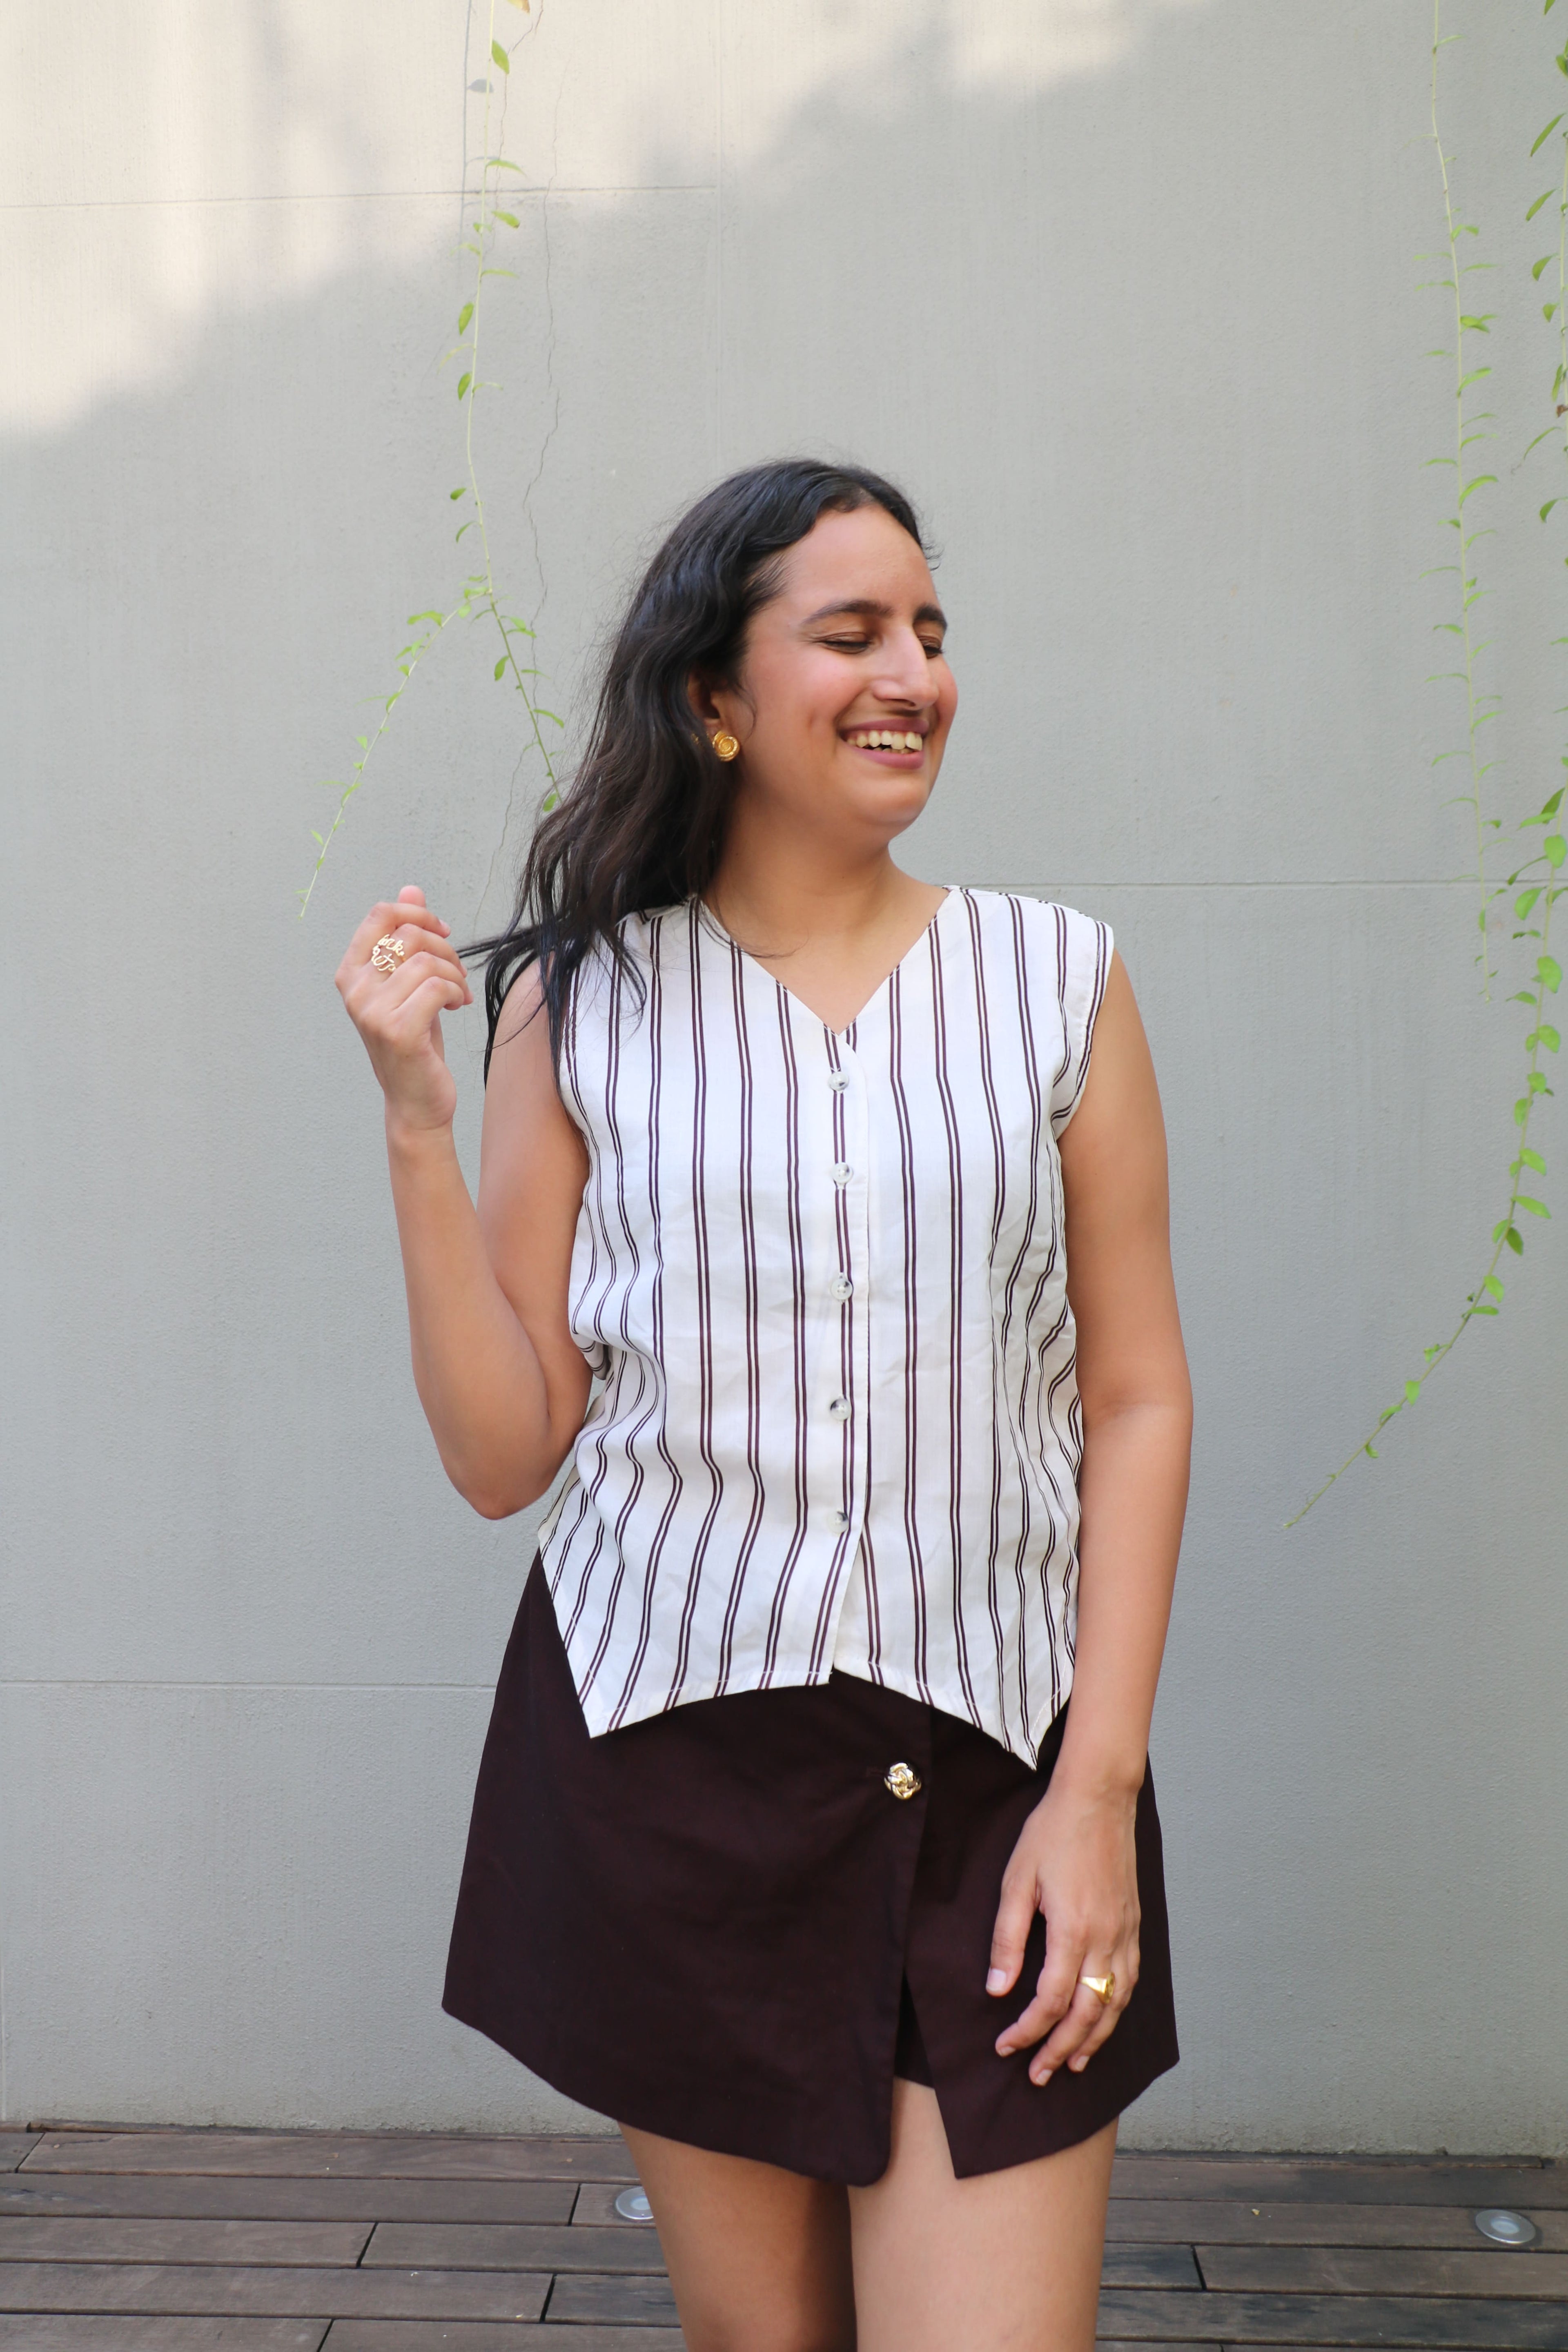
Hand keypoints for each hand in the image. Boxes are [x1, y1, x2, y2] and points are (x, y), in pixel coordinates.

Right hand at [335, 886, 473, 1133]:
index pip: (381, 914)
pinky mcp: (397, 1031)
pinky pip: (437, 987)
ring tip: (458, 995)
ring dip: (454, 975)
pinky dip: (457, 992)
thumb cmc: (414, 1039)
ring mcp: (372, 1011)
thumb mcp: (409, 983)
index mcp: (351, 973)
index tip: (443, 932)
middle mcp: (355, 990)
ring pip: (426, 961)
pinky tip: (457, 1007)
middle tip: (457, 974)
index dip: (418, 913)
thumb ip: (405, 936)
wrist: (416, 1100)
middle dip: (445, 949)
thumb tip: (412, 888)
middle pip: (410, 934)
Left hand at [987, 1775, 1140, 2086]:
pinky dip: (1115, 2010)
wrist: (1098, 1799)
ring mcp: (1125, 1934)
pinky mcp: (1134, 1925)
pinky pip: (1129, 1981)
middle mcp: (1106, 1939)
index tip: (1006, 2046)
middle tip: (1037, 2074)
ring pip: (1114, 2004)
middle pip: (1086, 2013)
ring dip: (1093, 2038)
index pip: (1050, 2000)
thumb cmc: (1052, 1834)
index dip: (1028, 2030)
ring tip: (1071, 2063)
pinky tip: (1102, 2019)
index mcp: (1073, 1929)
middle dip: (1060, 2049)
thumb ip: (1008, 1938)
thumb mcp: (1016, 1880)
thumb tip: (998, 1989)